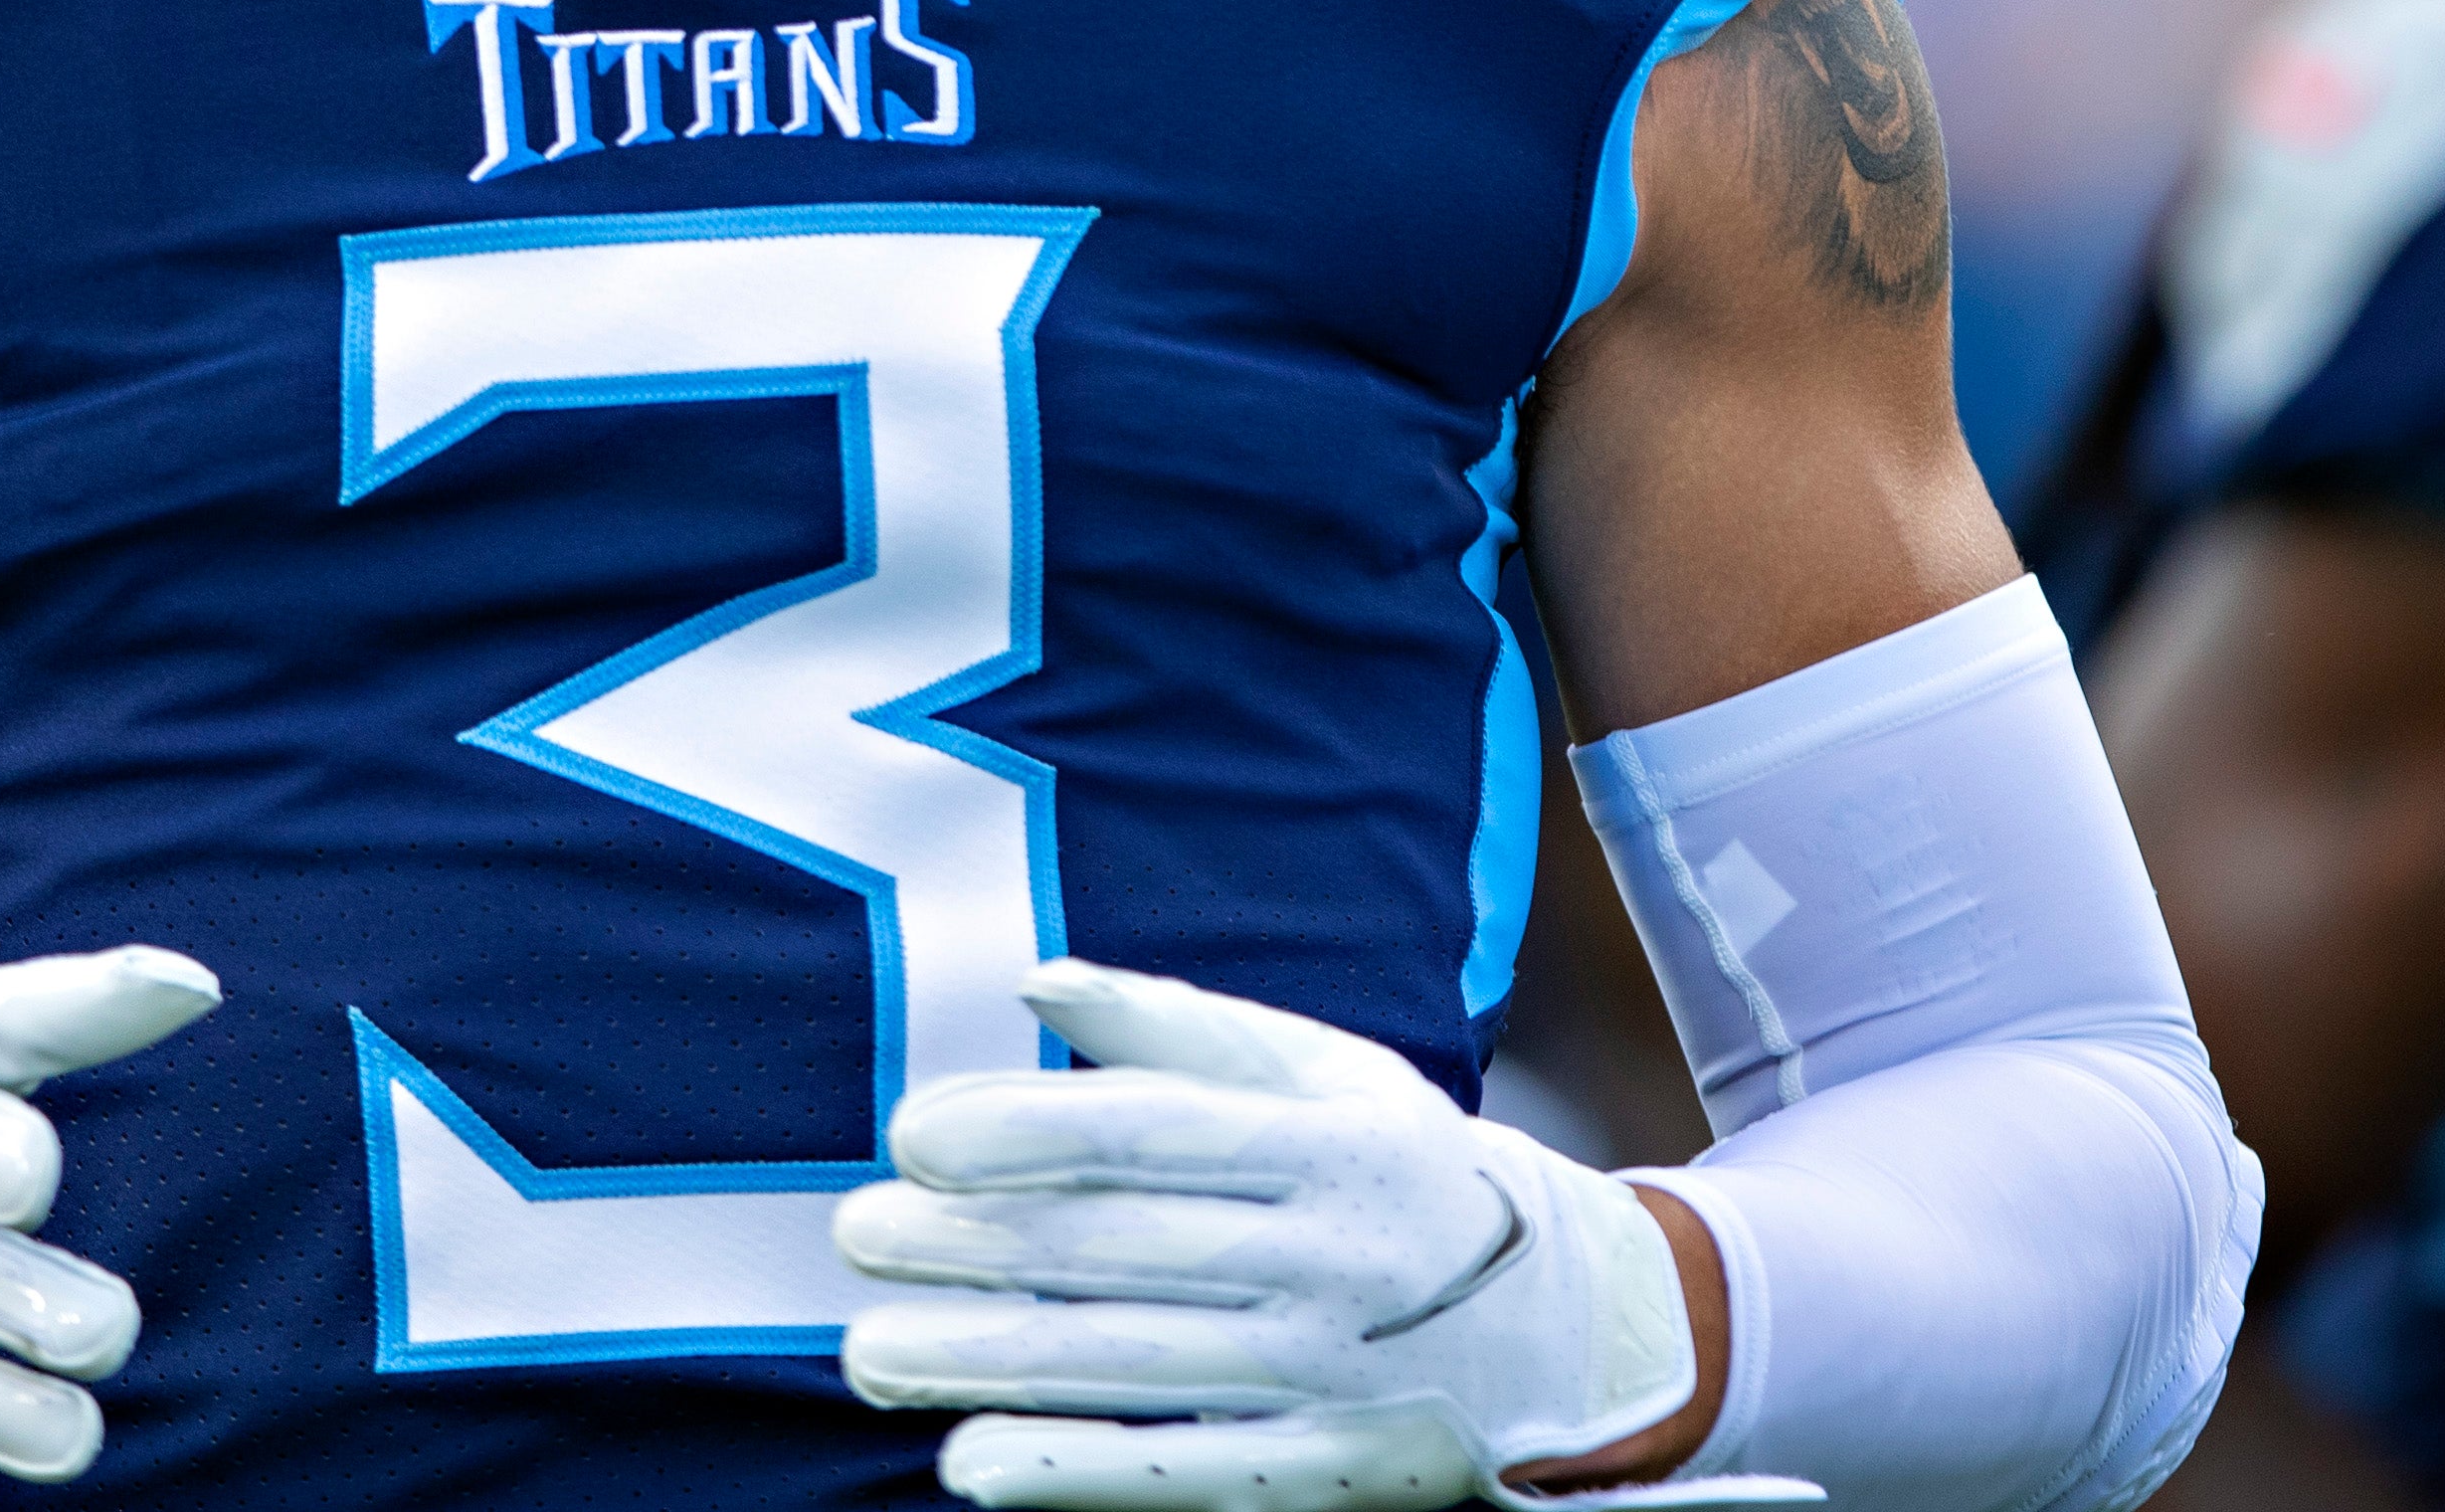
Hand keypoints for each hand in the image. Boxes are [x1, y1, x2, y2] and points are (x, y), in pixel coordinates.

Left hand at [835, 959, 1810, 1511]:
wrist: (1591, 1328)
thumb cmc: (1419, 1175)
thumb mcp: (1332, 1075)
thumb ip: (1182, 1030)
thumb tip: (1039, 982)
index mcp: (1327, 1142)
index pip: (1153, 1134)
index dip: (1026, 1132)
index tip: (913, 1134)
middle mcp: (1328, 1257)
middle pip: (1124, 1251)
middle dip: (974, 1246)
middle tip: (853, 1236)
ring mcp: (1329, 1372)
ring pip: (1133, 1363)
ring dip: (987, 1360)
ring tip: (867, 1347)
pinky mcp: (1328, 1469)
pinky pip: (1187, 1472)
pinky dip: (1077, 1473)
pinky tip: (974, 1464)